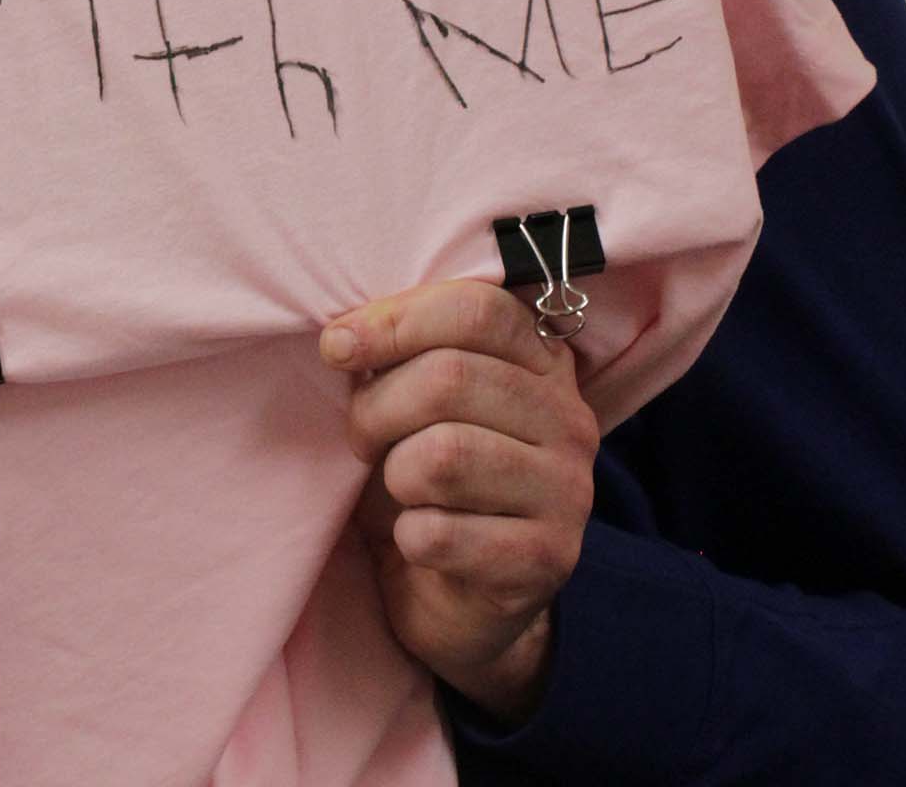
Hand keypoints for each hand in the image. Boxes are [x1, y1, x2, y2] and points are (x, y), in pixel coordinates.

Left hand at [321, 278, 599, 722]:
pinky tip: (420, 538)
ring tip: (398, 486)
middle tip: (360, 438)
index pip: (477, 310)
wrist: (460, 595)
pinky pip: (441, 533)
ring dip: (395, 473)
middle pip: (450, 378)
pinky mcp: (547, 560)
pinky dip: (409, 535)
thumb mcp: (414, 399)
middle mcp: (568, 419)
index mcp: (541, 361)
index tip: (337, 348)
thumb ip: (395, 354)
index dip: (395, 321)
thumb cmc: (429, 475)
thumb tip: (340, 340)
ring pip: (445, 454)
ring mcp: (568, 492)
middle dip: (377, 408)